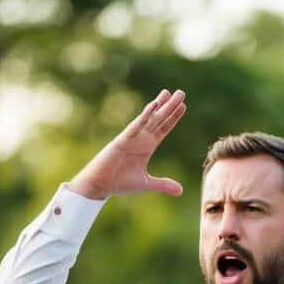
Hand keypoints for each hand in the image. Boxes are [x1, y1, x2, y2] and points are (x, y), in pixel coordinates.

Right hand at [67, 89, 186, 200]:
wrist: (100, 184)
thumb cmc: (120, 182)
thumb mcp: (146, 183)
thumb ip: (163, 184)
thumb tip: (180, 191)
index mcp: (147, 146)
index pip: (163, 128)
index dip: (173, 118)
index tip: (183, 106)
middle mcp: (141, 139)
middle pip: (159, 119)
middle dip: (170, 107)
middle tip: (181, 93)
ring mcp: (132, 137)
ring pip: (149, 119)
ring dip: (159, 106)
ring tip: (169, 93)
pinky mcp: (123, 140)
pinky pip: (136, 126)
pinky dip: (145, 116)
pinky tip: (154, 105)